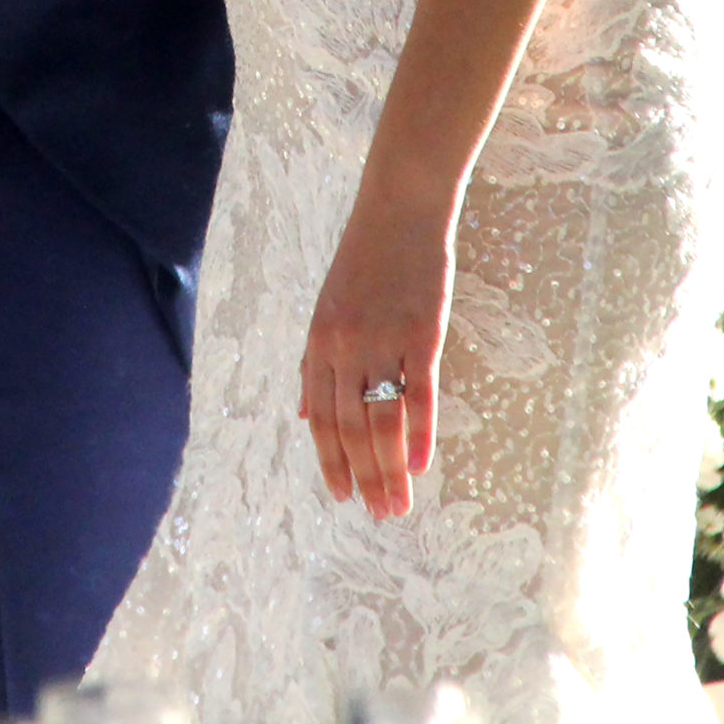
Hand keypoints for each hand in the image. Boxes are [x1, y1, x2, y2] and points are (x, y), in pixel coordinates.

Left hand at [298, 193, 454, 519]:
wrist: (398, 208)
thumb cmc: (365, 258)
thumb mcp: (327, 308)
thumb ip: (315, 363)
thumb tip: (302, 414)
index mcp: (319, 341)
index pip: (320, 416)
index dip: (329, 460)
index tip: (342, 496)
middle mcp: (344, 346)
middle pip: (349, 428)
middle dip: (362, 477)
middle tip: (378, 515)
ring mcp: (382, 340)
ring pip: (381, 420)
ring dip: (389, 470)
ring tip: (399, 504)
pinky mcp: (420, 333)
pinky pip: (418, 393)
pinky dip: (419, 433)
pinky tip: (420, 464)